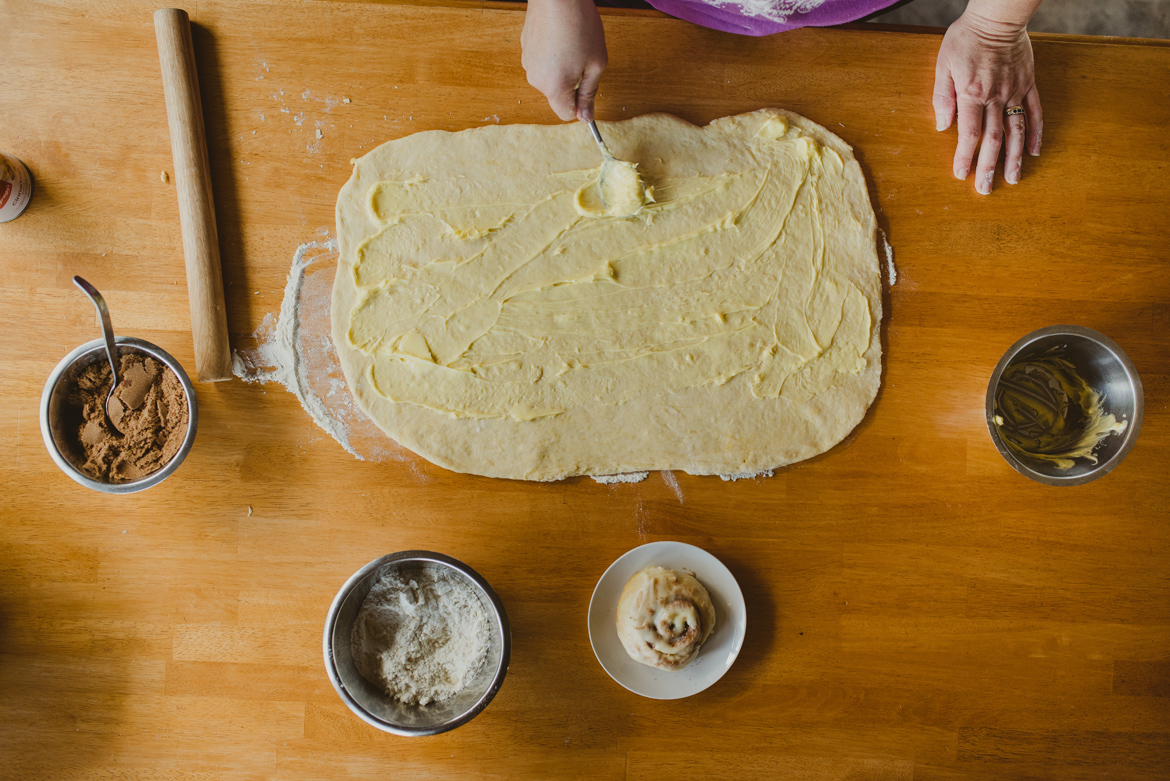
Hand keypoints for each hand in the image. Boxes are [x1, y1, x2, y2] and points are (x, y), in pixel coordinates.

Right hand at [521, 0, 607, 121]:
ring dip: (562, 68)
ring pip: (549, 77)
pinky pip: (542, 61)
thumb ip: (590, 93)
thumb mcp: (596, 63)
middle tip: (584, 58)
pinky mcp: (525, 48)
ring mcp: (528, 63)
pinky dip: (553, 55)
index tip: (589, 89)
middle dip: (572, 84)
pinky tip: (561, 36)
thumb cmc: (579, 25)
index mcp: (554, 87)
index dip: (580, 106)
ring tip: (572, 44)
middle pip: (558, 95)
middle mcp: (536, 79)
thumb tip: (586, 117)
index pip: (566, 114)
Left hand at [933, 10, 1041, 193]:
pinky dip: (1035, 133)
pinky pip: (1035, 111)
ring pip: (1016, 130)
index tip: (961, 175)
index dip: (965, 157)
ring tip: (1012, 179)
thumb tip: (942, 127)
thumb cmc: (965, 39)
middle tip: (985, 189)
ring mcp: (1015, 91)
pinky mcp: (1028, 83)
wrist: (997, 16)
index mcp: (972, 94)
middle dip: (988, 167)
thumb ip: (942, 97)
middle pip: (993, 139)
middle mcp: (995, 96)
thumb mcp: (943, 65)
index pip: (968, 134)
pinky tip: (1033, 151)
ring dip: (1014, 158)